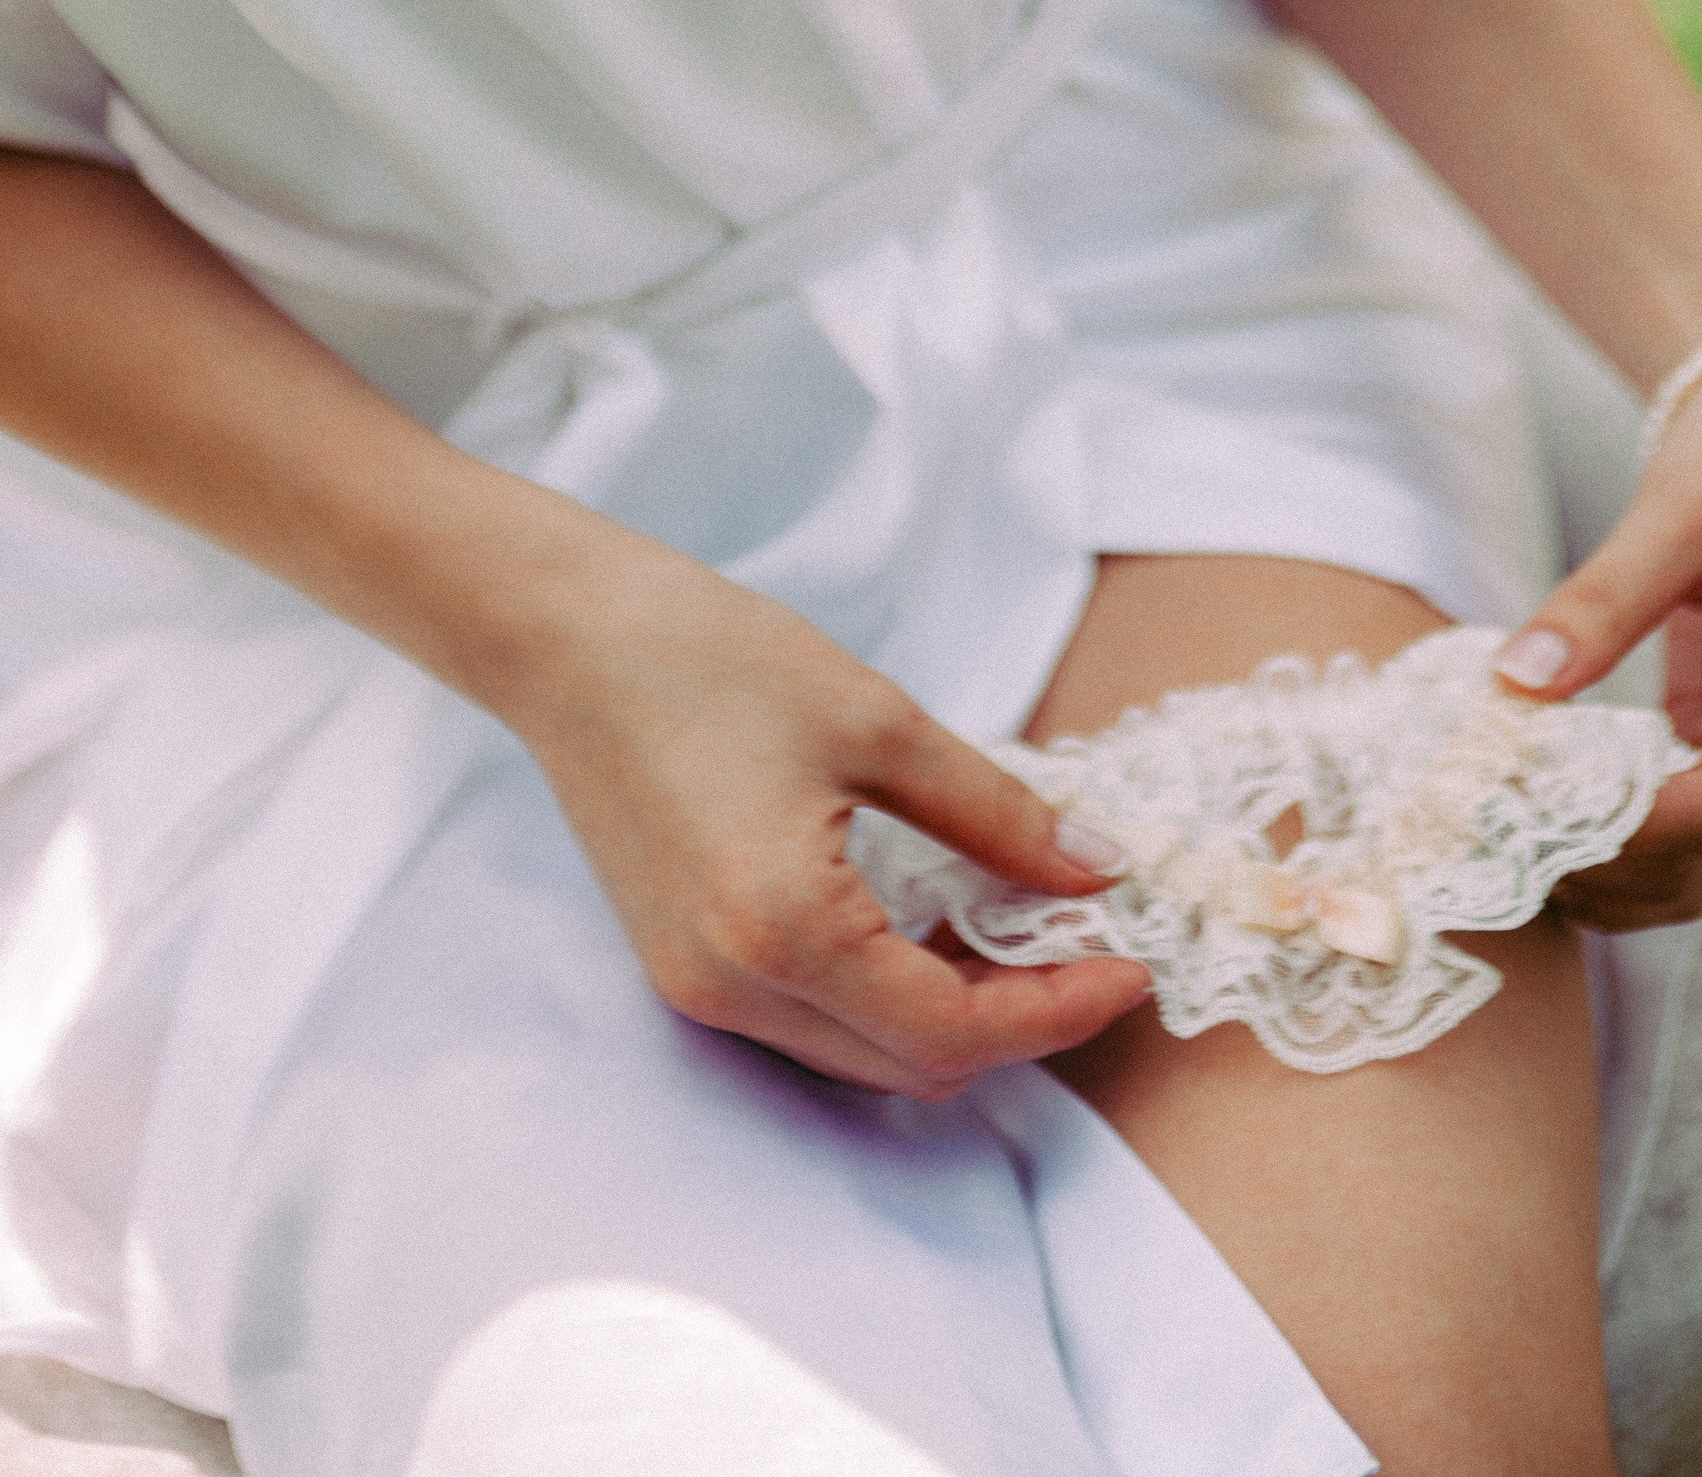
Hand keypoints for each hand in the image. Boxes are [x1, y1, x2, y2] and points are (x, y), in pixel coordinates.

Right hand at [495, 513, 1149, 1095]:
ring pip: (863, 1052)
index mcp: (782, 930)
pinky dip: (890, 992)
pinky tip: (936, 921)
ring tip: (1025, 928)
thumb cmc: (712, 658)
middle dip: (1018, 1019)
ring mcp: (697, 986)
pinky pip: (814, 1018)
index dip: (1058, 1010)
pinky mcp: (684, 964)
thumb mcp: (880, 723)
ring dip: (955, 1012)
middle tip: (1091, 942)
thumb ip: (998, 813)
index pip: (952, 1031)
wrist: (569, 638)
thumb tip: (1097, 870)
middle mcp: (731, 987)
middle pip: (912, 1063)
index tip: (1131, 964)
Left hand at [1494, 355, 1701, 929]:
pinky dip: (1602, 829)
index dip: (1621, 827)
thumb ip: (1604, 599)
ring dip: (1597, 865)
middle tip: (1483, 831)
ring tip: (1491, 834)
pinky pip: (1666, 816)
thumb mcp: (1678, 511)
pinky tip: (1523, 815)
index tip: (1519, 811)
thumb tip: (1517, 682)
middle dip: (1597, 857)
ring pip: (1686, 859)